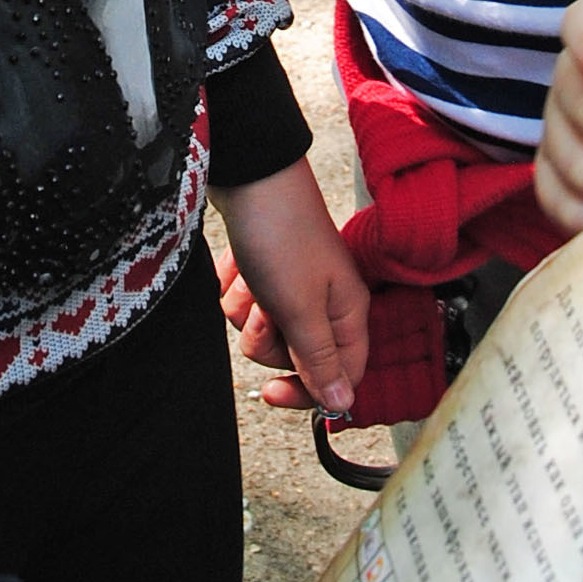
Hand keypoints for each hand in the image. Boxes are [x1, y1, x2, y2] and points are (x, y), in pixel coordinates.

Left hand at [213, 159, 368, 415]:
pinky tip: (237, 266)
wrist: (248, 176)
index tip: (270, 392)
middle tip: (266, 308)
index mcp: (348, 313)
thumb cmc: (282, 235)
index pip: (341, 376)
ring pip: (262, 330)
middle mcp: (325, 302)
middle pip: (293, 356)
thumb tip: (343, 405)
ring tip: (251, 278)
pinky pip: (243, 304)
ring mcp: (293, 285)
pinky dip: (234, 288)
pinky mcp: (265, 270)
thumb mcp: (301, 309)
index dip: (307, 392)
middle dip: (267, 339)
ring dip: (245, 310)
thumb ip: (321, 360)